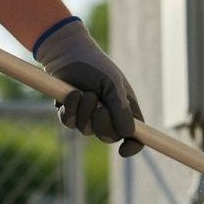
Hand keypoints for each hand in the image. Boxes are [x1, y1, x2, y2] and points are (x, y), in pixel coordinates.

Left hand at [34, 18, 143, 155]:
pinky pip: (69, 123)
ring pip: (86, 130)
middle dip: (102, 123)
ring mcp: (88, 117)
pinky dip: (70, 108)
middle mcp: (109, 117)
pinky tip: (72, 93)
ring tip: (83, 91)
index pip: (135, 137)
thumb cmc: (96, 66)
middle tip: (99, 106)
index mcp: (126, 111)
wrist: (69, 53)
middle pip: (109, 137)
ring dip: (84, 110)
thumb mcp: (113, 85)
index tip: (124, 151)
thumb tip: (129, 134)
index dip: (132, 147)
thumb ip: (121, 109)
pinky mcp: (70, 114)